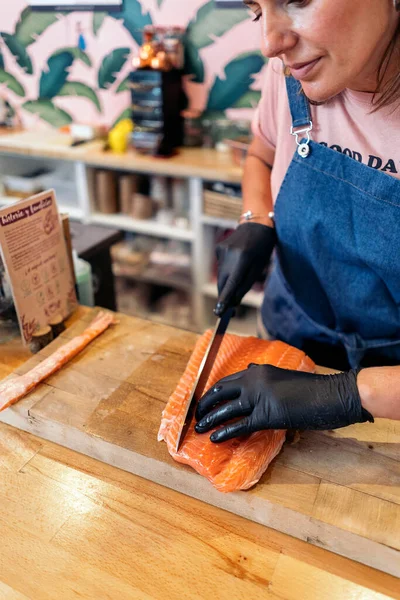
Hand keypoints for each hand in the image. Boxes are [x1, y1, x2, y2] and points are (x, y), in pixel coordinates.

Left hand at [195, 364, 373, 442]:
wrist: (331, 395)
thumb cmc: (312, 389)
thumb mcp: (283, 379)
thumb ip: (265, 381)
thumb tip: (248, 380)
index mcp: (258, 370)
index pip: (227, 381)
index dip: (212, 393)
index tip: (204, 402)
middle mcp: (254, 379)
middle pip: (220, 392)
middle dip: (205, 404)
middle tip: (196, 415)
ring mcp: (259, 397)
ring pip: (225, 409)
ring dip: (209, 419)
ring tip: (199, 428)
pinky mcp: (266, 415)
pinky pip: (239, 425)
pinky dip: (224, 432)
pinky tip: (215, 439)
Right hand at [214, 222, 275, 315]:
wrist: (256, 225)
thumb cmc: (262, 248)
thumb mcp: (259, 267)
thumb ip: (245, 284)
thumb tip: (233, 301)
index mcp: (243, 259)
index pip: (231, 283)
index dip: (225, 299)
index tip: (219, 312)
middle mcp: (230, 255)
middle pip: (222, 283)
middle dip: (225, 296)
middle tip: (227, 310)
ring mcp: (222, 251)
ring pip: (221, 276)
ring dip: (227, 283)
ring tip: (239, 276)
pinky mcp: (218, 249)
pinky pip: (221, 266)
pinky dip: (226, 270)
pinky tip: (236, 262)